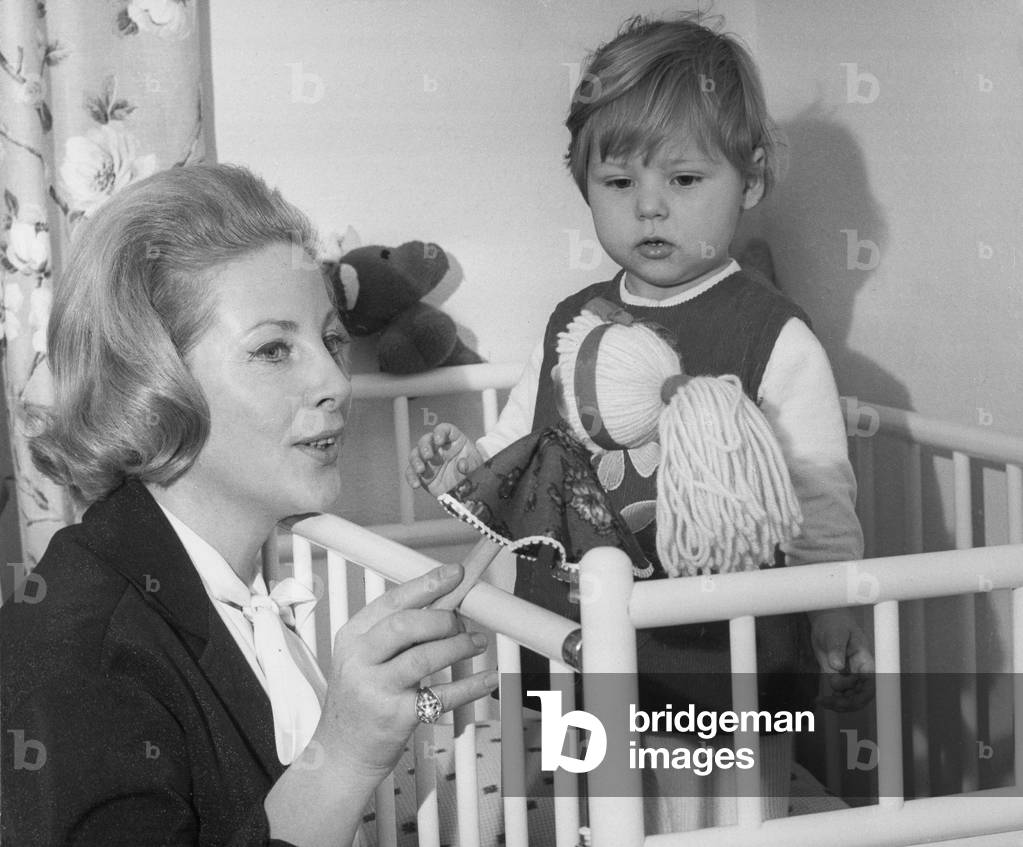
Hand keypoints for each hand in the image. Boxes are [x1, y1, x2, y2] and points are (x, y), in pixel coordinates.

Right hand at [313, 564, 497, 780]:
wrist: (342, 754)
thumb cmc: (360, 701)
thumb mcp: (365, 660)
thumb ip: (396, 634)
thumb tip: (444, 605)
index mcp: (352, 637)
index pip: (392, 601)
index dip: (427, 584)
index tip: (454, 574)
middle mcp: (359, 660)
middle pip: (406, 625)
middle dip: (443, 618)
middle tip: (461, 622)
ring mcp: (376, 690)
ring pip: (424, 657)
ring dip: (458, 646)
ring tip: (476, 643)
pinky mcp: (396, 718)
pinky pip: (441, 695)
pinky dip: (470, 686)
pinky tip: (487, 679)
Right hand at [406, 423, 483, 496]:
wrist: (468, 488)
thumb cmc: (473, 470)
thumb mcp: (476, 466)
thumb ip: (470, 464)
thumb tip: (462, 465)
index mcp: (453, 440)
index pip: (444, 430)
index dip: (439, 432)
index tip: (439, 440)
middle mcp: (438, 448)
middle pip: (426, 440)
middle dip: (424, 446)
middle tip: (428, 456)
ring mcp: (428, 460)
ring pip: (415, 454)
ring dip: (415, 461)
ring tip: (421, 470)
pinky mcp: (422, 474)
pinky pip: (412, 473)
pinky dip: (411, 477)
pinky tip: (416, 484)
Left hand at [810, 609, 874, 711]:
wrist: (826, 622)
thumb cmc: (836, 624)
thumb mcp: (836, 633)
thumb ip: (837, 648)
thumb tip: (837, 666)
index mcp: (866, 662)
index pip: (871, 684)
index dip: (864, 695)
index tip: (849, 699)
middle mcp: (860, 672)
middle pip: (861, 696)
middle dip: (847, 703)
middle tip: (830, 702)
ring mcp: (848, 676)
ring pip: (849, 698)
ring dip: (837, 704)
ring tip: (821, 701)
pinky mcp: (836, 677)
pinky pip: (837, 694)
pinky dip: (830, 700)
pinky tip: (819, 700)